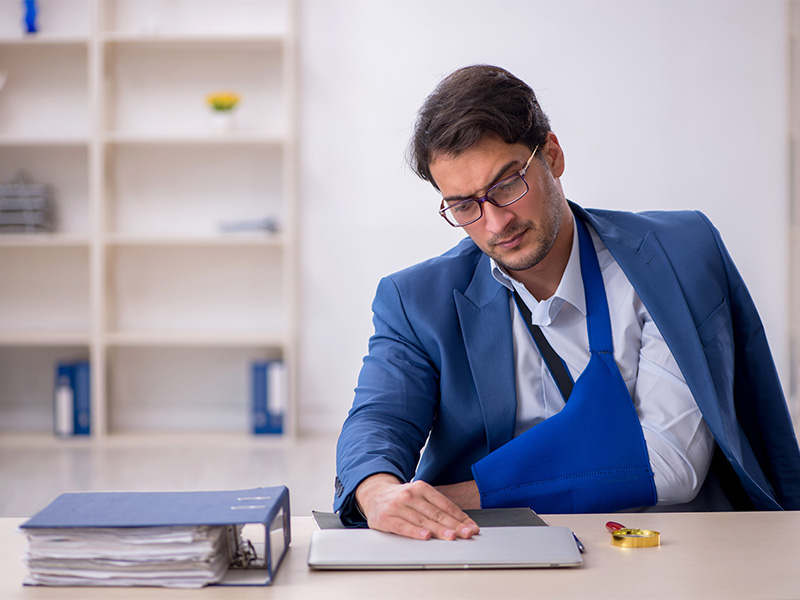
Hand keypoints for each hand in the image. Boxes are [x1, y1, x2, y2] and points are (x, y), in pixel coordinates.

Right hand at [355, 473, 479, 540]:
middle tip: (466, 533)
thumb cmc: (402, 498)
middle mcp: (410, 495)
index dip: (460, 517)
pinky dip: (415, 532)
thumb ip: (437, 507)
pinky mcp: (386, 518)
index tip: (471, 527)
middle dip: (453, 525)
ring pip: (422, 520)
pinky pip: (402, 526)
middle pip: (435, 513)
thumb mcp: (419, 495)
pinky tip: (425, 537)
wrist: (374, 493)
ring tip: (452, 536)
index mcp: (421, 488)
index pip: (444, 505)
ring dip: (438, 530)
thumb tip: (461, 522)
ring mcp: (397, 506)